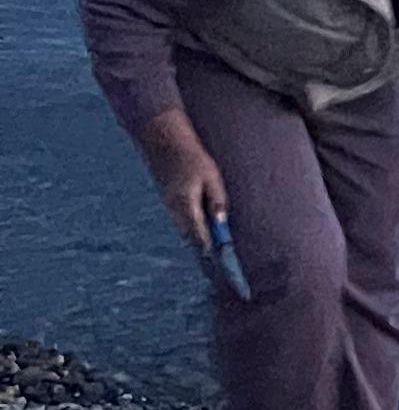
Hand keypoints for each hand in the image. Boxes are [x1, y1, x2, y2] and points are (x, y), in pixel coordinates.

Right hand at [140, 110, 225, 256]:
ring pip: (186, 231)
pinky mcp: (169, 202)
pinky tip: (204, 234)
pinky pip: (183, 222)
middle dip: (207, 251)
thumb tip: (221, 223)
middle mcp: (174, 209)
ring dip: (200, 241)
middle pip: (192, 237)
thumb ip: (217, 201)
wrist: (165, 142)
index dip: (212, 251)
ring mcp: (169, 206)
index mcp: (186, 204)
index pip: (200, 235)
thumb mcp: (211, 177)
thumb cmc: (192, 157)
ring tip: (217, 255)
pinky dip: (194, 230)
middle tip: (223, 267)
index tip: (223, 265)